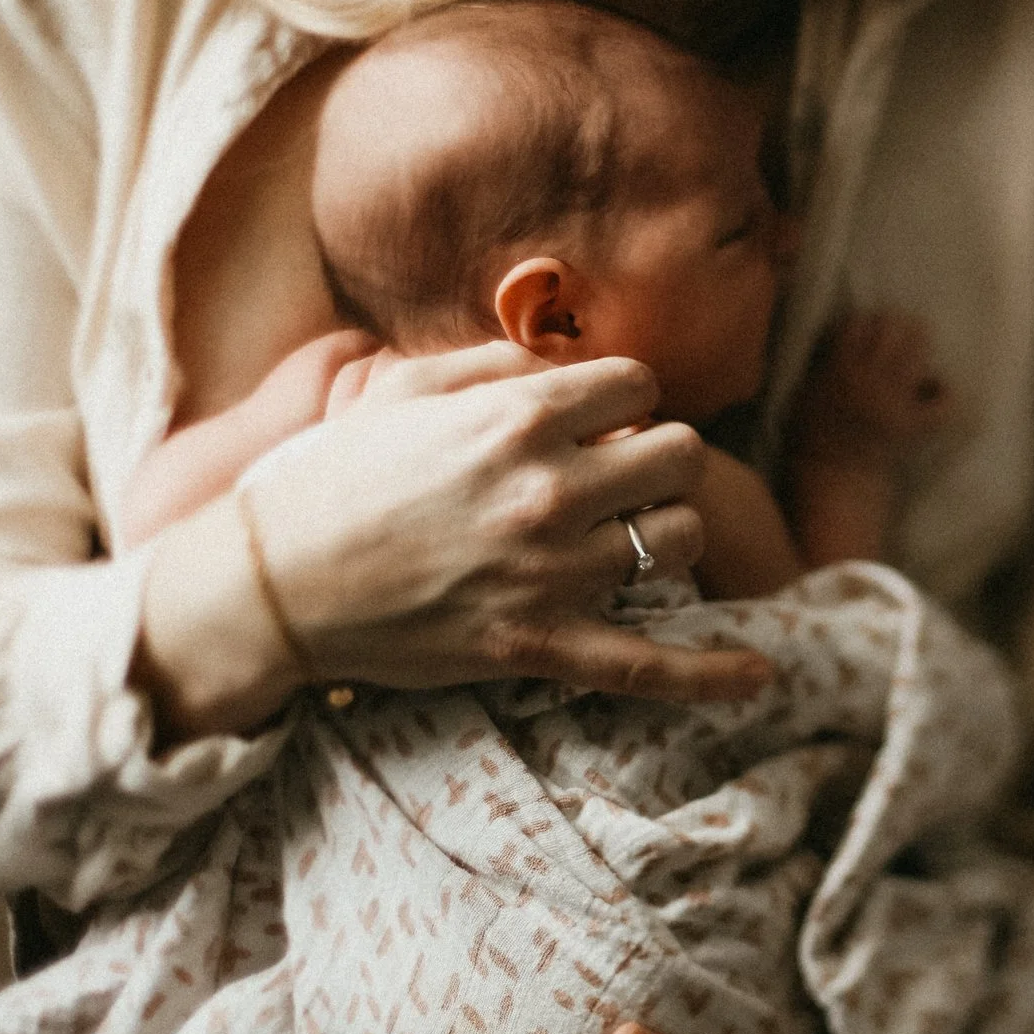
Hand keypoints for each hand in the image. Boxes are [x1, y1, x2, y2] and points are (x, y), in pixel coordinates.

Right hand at [244, 343, 774, 702]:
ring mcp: (551, 574)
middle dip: (654, 460)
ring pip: (677, 539)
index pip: (640, 385)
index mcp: (518, 416)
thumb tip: (560, 357)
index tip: (594, 421)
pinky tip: (761, 676)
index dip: (622, 401)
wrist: (271, 586)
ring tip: (621, 537)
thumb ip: (492, 361)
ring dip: (661, 532)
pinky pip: (651, 664)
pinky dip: (711, 674)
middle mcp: (549, 490)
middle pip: (679, 457)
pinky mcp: (540, 646)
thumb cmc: (326, 478)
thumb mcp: (400, 388)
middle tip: (612, 477)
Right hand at [795, 311, 950, 465]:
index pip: (858, 324)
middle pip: (893, 331)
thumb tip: (838, 333)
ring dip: (920, 346)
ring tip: (918, 347)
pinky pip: (942, 403)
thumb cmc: (813, 435)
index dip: (865, 321)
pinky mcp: (913, 426)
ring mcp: (894, 403)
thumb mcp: (805, 392)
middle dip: (897, 324)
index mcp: (840, 371)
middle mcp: (869, 382)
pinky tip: (937, 389)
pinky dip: (944, 393)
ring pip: (919, 355)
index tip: (867, 328)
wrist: (834, 477)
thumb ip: (822, 362)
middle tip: (898, 328)